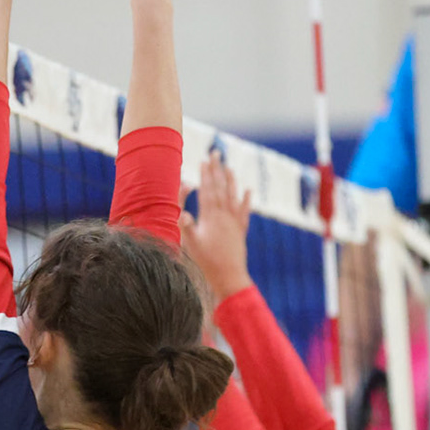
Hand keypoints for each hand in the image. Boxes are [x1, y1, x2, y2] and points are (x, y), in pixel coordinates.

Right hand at [180, 156, 254, 300]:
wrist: (229, 277)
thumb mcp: (192, 244)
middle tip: (216, 153)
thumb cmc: (207, 262)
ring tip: (229, 167)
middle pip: (221, 187)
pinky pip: (244, 211)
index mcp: (211, 217)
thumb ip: (187, 227)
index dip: (205, 174)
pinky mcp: (240, 231)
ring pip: (233, 196)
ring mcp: (234, 222)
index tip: (204, 160)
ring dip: (231, 180)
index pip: (208, 189)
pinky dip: (246, 200)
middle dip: (217, 169)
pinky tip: (248, 190)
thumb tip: (182, 212)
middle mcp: (225, 215)